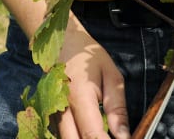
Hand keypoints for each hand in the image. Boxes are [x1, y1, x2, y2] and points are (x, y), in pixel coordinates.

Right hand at [55, 16, 129, 138]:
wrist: (61, 43)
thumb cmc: (88, 58)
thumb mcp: (112, 76)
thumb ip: (117, 108)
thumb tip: (124, 136)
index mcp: (79, 97)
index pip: (92, 134)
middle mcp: (61, 108)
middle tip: (109, 136)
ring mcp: (52, 112)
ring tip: (101, 133)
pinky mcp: (50, 114)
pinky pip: (61, 134)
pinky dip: (75, 136)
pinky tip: (87, 132)